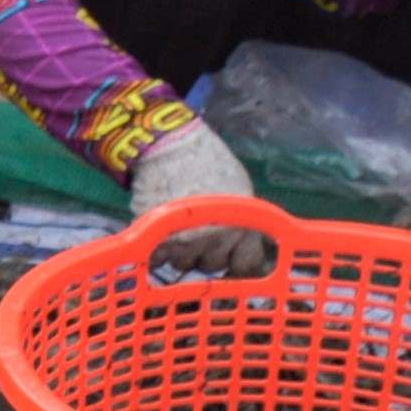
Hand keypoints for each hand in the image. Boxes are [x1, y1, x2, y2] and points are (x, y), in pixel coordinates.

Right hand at [128, 118, 270, 275]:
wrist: (171, 144)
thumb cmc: (210, 162)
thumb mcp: (241, 191)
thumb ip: (246, 223)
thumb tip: (255, 246)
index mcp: (241, 227)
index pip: (247, 264)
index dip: (240, 262)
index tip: (233, 258)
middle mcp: (215, 239)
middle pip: (213, 266)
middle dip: (209, 253)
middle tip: (202, 232)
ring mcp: (183, 241)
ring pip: (183, 264)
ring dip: (182, 252)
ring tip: (180, 229)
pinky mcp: (155, 236)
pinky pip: (157, 259)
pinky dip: (158, 251)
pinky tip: (161, 235)